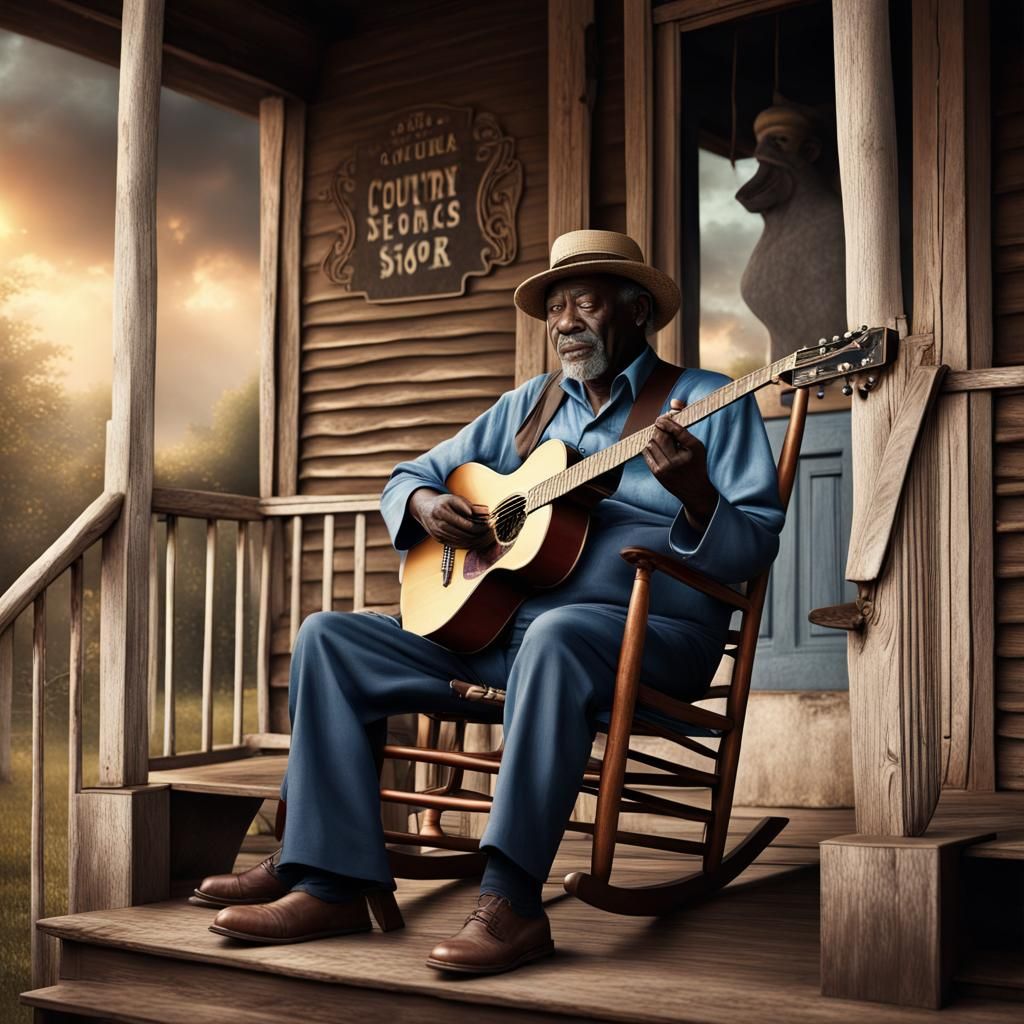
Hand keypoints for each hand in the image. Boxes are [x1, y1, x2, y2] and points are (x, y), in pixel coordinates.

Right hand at [408, 488, 493, 549]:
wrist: (425, 509)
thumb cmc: (442, 503)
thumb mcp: (453, 498)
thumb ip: (466, 505)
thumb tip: (478, 513)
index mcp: (442, 512)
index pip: (466, 525)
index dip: (479, 527)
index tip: (489, 525)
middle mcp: (438, 525)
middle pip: (464, 535)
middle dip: (479, 535)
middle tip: (489, 532)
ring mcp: (438, 534)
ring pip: (461, 542)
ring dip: (474, 540)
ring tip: (484, 536)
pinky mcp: (439, 540)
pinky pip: (456, 545)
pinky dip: (467, 543)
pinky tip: (474, 539)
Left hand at [642, 399, 718, 528]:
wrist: (696, 492)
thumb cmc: (696, 464)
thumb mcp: (696, 444)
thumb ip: (684, 423)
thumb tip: (674, 401)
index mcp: (693, 449)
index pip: (675, 429)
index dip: (666, 420)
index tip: (664, 416)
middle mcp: (679, 460)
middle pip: (660, 435)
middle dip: (659, 427)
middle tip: (661, 424)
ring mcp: (667, 468)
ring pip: (652, 443)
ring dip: (654, 437)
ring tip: (662, 438)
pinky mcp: (658, 474)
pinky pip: (647, 453)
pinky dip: (650, 447)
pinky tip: (657, 447)